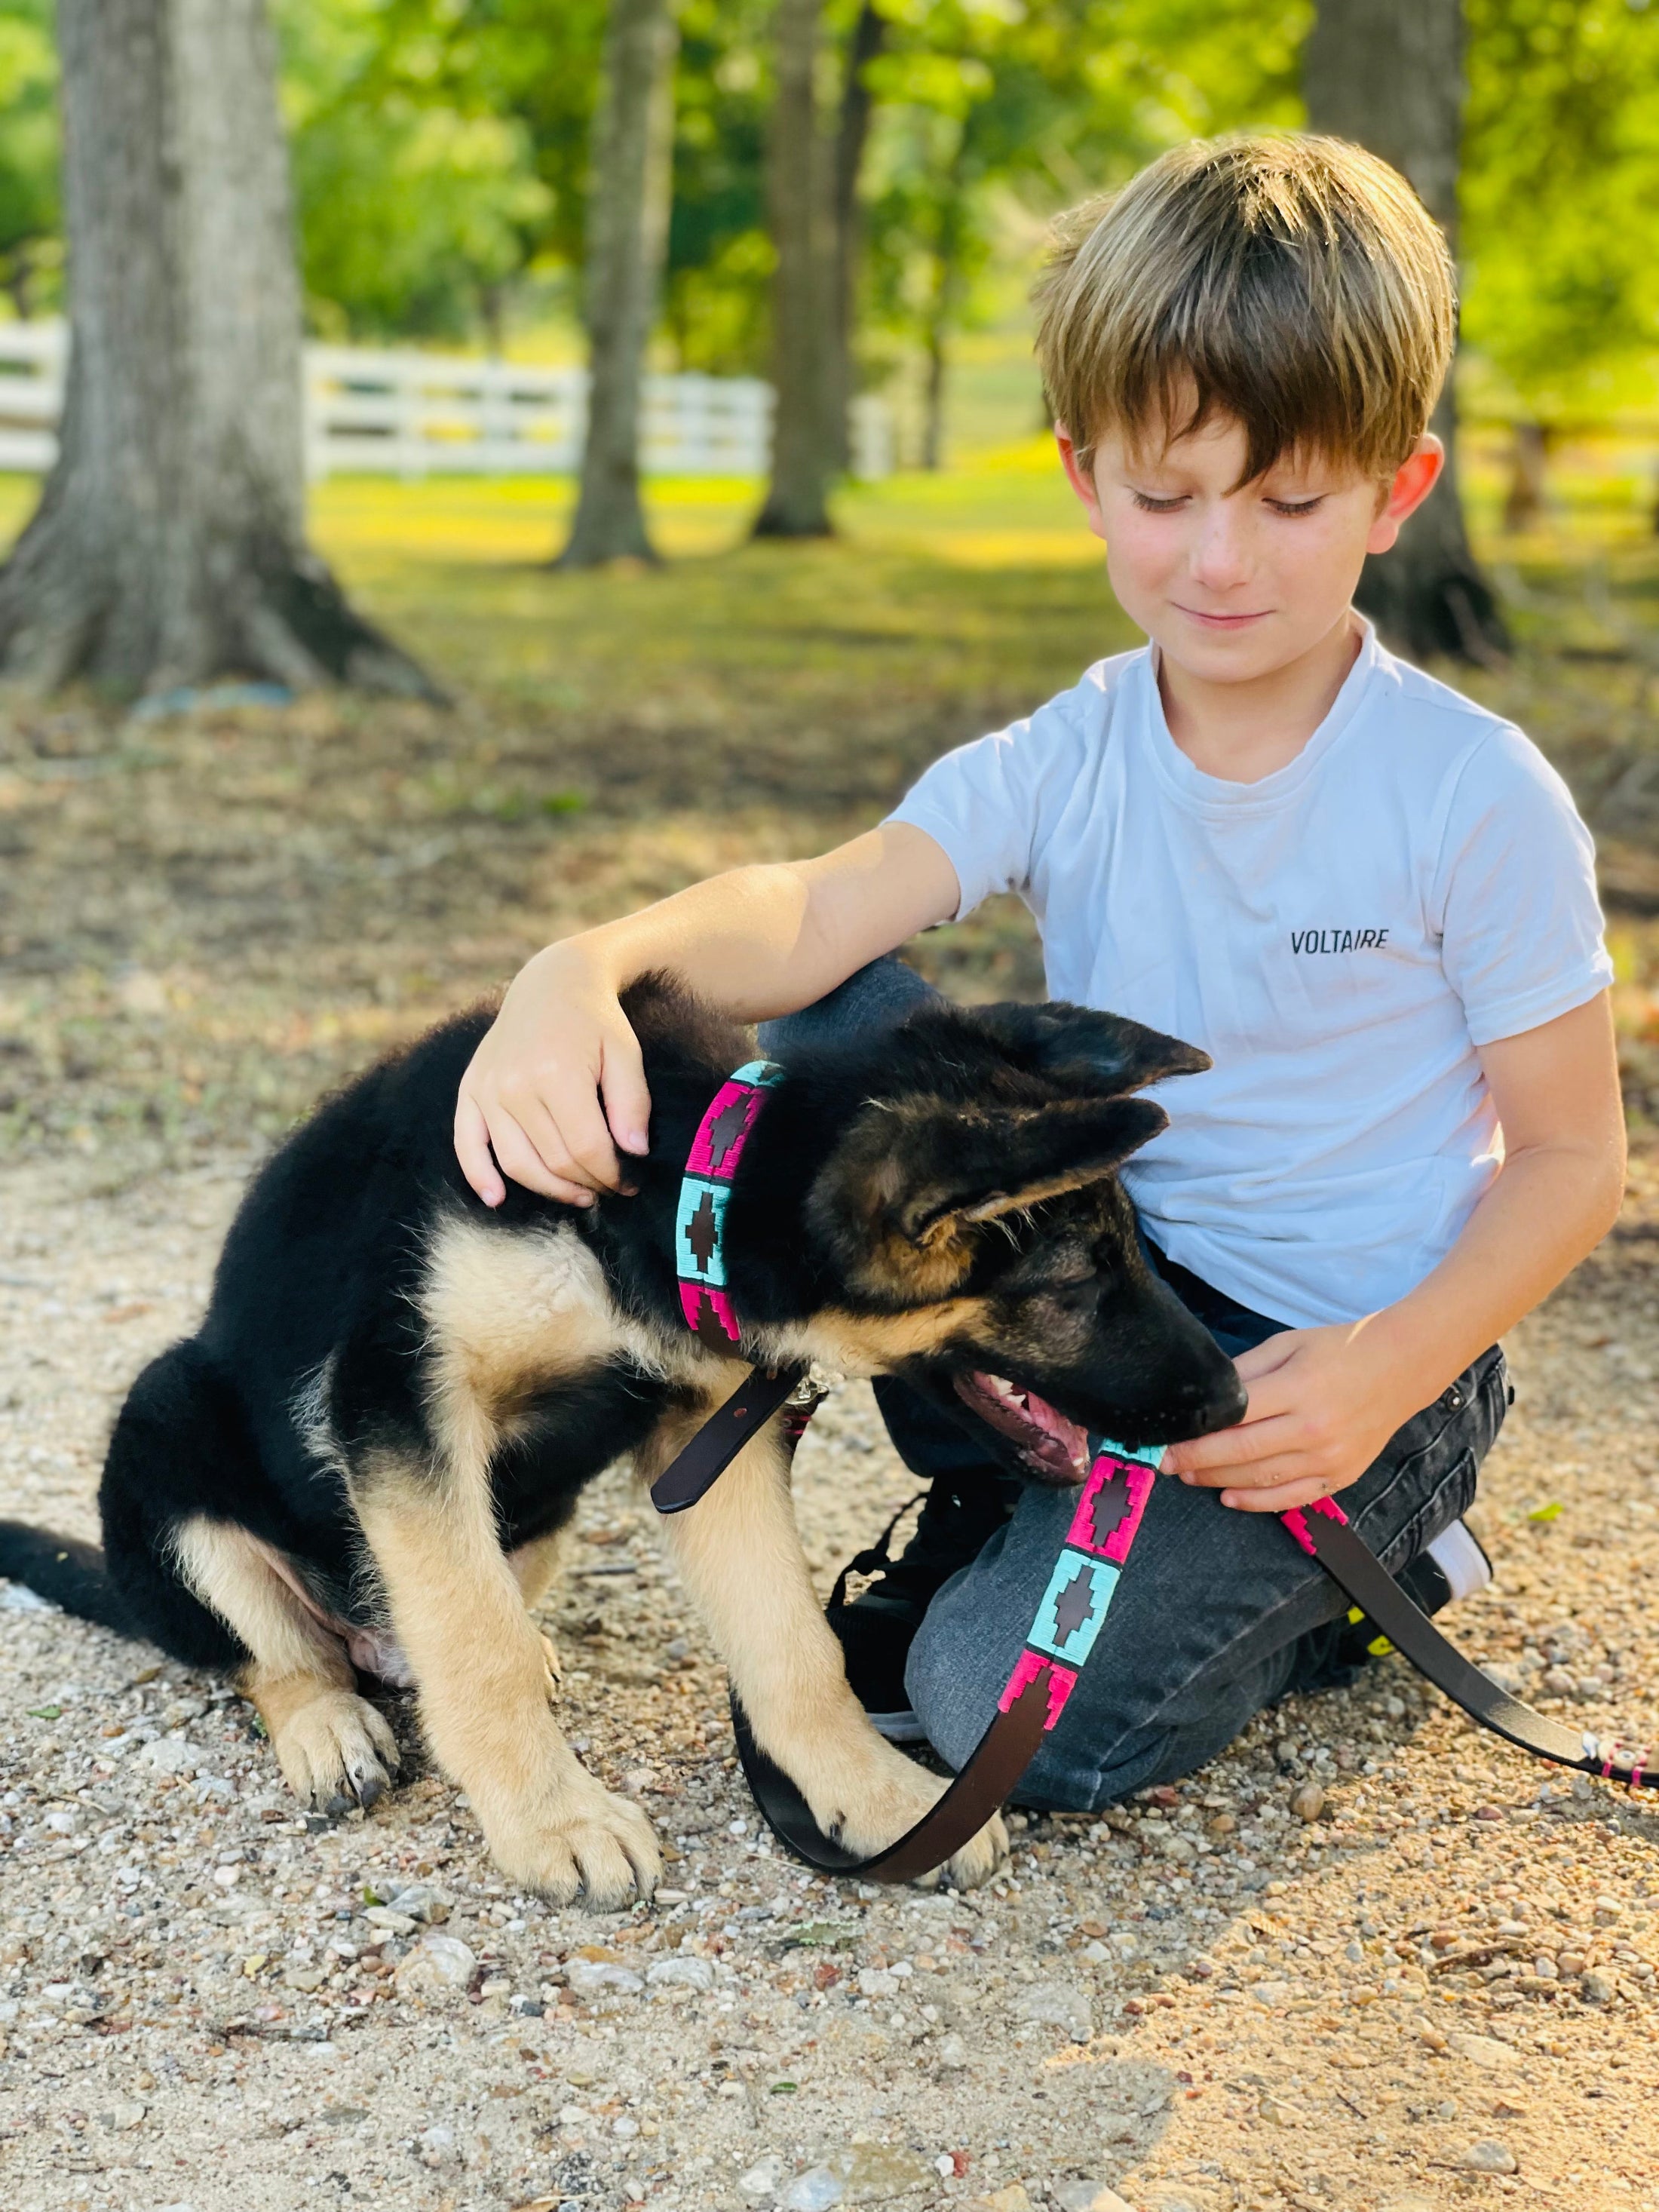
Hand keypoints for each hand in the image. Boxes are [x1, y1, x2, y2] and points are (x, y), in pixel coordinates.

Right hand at [454, 943, 651, 1207]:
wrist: (550, 984)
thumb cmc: (595, 1021)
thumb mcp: (625, 1053)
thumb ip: (632, 1103)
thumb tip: (633, 1152)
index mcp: (557, 1073)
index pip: (587, 1148)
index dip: (612, 1174)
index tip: (630, 1182)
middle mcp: (515, 1084)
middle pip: (554, 1160)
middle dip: (588, 1183)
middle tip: (610, 1188)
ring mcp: (487, 1089)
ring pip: (517, 1163)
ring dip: (550, 1190)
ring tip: (578, 1194)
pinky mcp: (470, 1090)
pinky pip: (467, 1144)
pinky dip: (479, 1176)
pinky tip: (497, 1199)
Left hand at [1161, 1320, 1430, 1513]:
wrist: (1400, 1368)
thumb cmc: (1338, 1350)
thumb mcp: (1287, 1344)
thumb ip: (1245, 1371)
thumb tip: (1205, 1396)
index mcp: (1297, 1388)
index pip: (1233, 1417)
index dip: (1194, 1432)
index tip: (1166, 1438)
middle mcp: (1313, 1428)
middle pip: (1242, 1452)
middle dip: (1197, 1461)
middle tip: (1167, 1463)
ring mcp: (1330, 1457)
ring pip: (1262, 1478)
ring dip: (1219, 1481)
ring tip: (1190, 1476)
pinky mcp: (1341, 1475)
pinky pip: (1292, 1497)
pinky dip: (1258, 1502)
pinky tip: (1230, 1498)